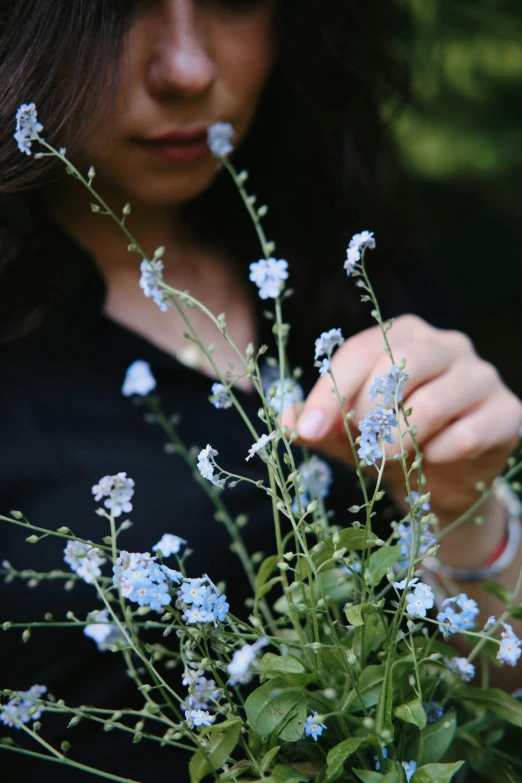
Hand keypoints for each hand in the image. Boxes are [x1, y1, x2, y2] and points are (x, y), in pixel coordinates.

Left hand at [281, 315, 521, 520]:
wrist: (443, 483)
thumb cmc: (390, 444)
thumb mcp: (347, 435)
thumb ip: (319, 424)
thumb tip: (288, 423)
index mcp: (402, 336)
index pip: (361, 350)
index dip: (330, 390)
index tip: (308, 430)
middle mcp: (445, 344)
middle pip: (400, 361)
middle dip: (368, 409)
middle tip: (357, 444)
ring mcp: (481, 375)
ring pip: (434, 399)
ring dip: (400, 437)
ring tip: (386, 459)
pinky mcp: (508, 411)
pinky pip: (470, 431)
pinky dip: (441, 453)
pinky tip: (432, 460)